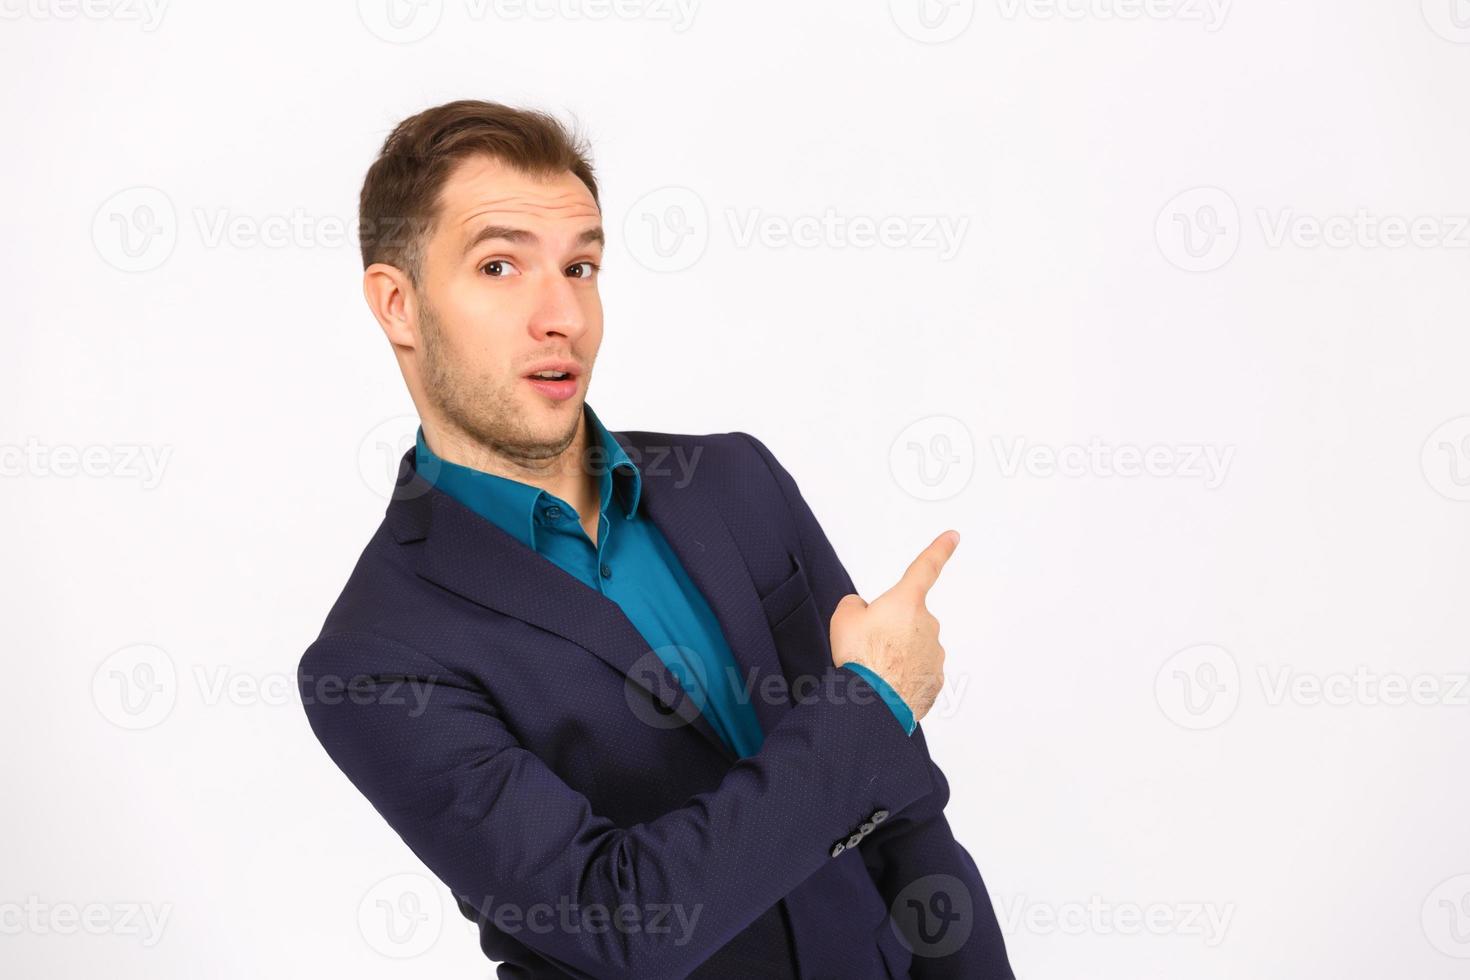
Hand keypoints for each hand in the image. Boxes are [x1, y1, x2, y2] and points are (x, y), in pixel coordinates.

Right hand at [829, 530, 958, 723]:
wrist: (874, 702)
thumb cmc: (862, 659)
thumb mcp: (843, 618)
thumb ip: (854, 605)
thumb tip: (862, 611)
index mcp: (906, 602)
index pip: (926, 567)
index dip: (940, 550)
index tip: (953, 537)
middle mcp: (927, 624)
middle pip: (907, 620)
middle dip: (890, 629)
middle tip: (868, 647)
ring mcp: (934, 653)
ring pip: (913, 648)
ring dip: (896, 655)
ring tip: (874, 671)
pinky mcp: (935, 680)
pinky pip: (917, 673)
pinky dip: (903, 678)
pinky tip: (886, 686)